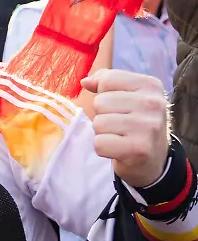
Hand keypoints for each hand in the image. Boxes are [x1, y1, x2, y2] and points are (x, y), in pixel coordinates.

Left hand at [82, 69, 169, 187]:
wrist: (154, 159)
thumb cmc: (135, 124)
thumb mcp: (127, 96)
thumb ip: (106, 83)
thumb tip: (86, 81)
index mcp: (151, 86)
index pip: (107, 80)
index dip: (104, 95)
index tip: (120, 107)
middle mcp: (154, 103)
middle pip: (100, 102)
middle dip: (103, 115)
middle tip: (121, 126)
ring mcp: (149, 126)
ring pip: (98, 123)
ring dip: (103, 133)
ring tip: (120, 137)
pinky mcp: (140, 148)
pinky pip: (99, 143)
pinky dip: (103, 148)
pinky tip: (119, 149)